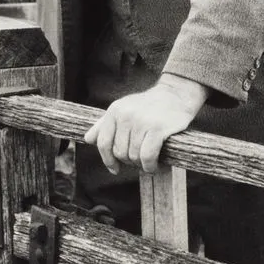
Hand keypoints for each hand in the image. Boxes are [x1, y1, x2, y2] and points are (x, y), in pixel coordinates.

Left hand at [83, 73, 207, 174]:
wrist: (176, 94)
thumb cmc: (149, 106)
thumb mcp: (123, 109)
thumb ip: (104, 124)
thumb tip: (87, 139)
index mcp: (114, 110)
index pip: (103, 142)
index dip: (107, 159)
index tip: (115, 168)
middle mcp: (125, 115)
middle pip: (119, 152)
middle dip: (129, 161)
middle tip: (139, 160)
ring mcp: (141, 121)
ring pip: (133, 156)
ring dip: (141, 165)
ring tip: (149, 162)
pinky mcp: (157, 128)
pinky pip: (147, 156)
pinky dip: (150, 166)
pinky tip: (154, 167)